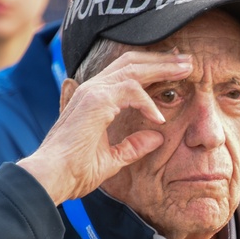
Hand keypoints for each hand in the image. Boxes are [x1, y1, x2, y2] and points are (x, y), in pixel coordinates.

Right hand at [17, 50, 192, 203]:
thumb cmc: (74, 171)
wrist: (52, 178)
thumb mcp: (112, 159)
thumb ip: (133, 146)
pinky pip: (130, 89)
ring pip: (133, 68)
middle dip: (162, 60)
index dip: (152, 68)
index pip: (126, 73)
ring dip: (162, 68)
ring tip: (186, 70)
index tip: (176, 70)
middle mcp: (92, 90)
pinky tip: (159, 118)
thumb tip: (157, 138)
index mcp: (94, 100)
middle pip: (132, 62)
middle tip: (187, 62)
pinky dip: (147, 101)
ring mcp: (92, 93)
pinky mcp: (96, 101)